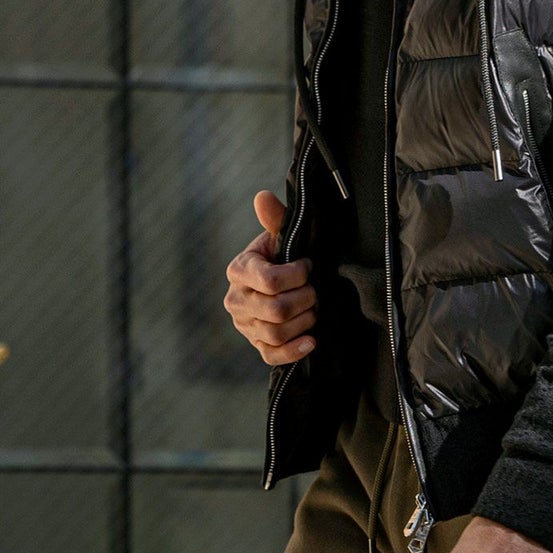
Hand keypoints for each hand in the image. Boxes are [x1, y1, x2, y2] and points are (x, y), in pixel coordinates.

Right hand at [223, 191, 316, 364]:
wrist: (283, 282)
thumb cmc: (284, 255)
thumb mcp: (280, 236)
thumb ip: (275, 219)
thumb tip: (262, 196)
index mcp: (239, 270)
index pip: (270, 281)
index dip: (297, 275)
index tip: (308, 267)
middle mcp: (236, 300)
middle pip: (276, 309)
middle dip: (306, 299)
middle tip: (316, 290)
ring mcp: (245, 325)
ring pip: (277, 332)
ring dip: (305, 320)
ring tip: (314, 308)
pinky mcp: (256, 345)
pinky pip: (272, 356)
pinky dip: (294, 351)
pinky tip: (311, 341)